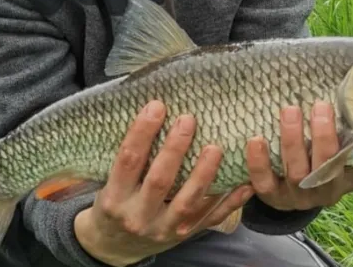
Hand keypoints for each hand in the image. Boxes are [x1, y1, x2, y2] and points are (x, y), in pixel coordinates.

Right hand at [74, 100, 254, 266]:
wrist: (115, 246)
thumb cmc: (115, 202)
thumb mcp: (109, 183)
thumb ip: (129, 158)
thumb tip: (153, 110)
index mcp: (114, 198)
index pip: (128, 160)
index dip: (142, 132)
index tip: (156, 106)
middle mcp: (138, 217)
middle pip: (159, 181)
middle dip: (174, 149)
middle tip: (188, 120)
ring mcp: (164, 230)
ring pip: (188, 202)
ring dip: (203, 175)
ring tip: (216, 148)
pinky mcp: (185, 236)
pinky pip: (211, 219)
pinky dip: (230, 202)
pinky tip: (244, 183)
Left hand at [245, 100, 352, 211]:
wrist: (285, 190)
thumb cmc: (315, 152)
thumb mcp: (336, 140)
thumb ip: (347, 118)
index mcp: (351, 174)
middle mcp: (329, 188)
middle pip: (332, 167)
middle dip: (326, 137)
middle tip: (320, 105)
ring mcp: (300, 195)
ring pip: (298, 173)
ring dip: (293, 140)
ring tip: (289, 110)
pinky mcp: (273, 197)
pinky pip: (264, 184)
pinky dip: (259, 163)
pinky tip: (256, 140)